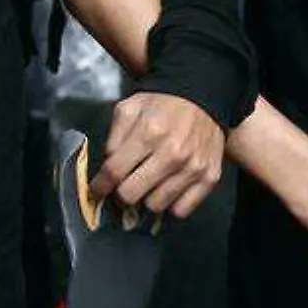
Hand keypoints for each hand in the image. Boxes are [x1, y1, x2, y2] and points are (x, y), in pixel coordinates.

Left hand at [91, 92, 225, 218]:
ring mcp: (192, 168)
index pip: (114, 171)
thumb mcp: (129, 108)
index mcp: (149, 133)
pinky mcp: (210, 178)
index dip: (100, 186)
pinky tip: (167, 189)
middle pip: (132, 194)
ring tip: (148, 184)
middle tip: (124, 185)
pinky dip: (171, 204)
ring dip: (147, 198)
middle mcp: (172, 153)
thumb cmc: (161, 104)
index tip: (97, 191)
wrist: (203, 97)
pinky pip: (181, 210)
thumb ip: (114, 137)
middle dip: (122, 192)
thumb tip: (108, 168)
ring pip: (156, 205)